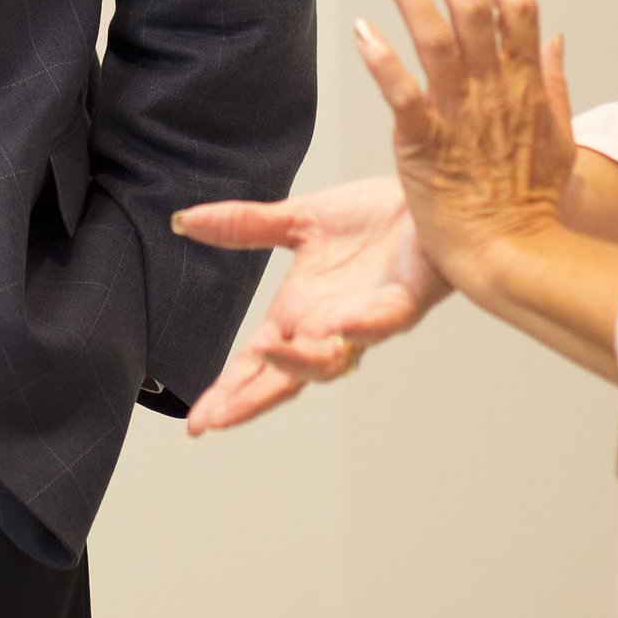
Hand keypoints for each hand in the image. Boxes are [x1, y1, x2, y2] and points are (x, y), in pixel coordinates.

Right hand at [172, 176, 447, 431]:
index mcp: (301, 315)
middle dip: (250, 399)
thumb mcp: (297, 221)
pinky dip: (360, 328)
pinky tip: (339, 330)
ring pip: (334, 360)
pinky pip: (382, 322)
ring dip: (301, 362)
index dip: (227, 392)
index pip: (255, 364)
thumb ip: (243, 227)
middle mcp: (329, 327)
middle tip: (216, 418)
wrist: (431, 195)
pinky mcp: (403, 301)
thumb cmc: (376, 219)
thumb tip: (186, 222)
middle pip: (285, 378)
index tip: (197, 421)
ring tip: (269, 356)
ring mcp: (366, 320)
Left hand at [359, 0, 578, 296]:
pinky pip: (402, 93)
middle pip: (474, 9)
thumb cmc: (535, 209)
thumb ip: (554, 85)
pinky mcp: (425, 146)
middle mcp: (495, 94)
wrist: (518, 260)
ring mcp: (461, 118)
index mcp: (526, 90)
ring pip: (436, 38)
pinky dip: (382, 59)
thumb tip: (554, 39)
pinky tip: (361, 28)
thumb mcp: (560, 142)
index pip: (517, 11)